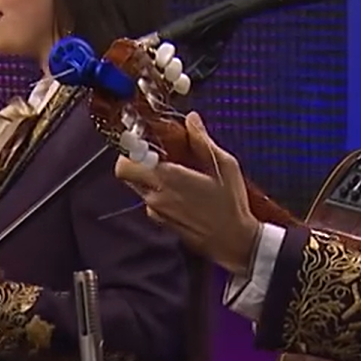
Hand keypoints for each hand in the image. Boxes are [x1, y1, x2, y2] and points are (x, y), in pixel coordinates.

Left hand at [113, 111, 259, 275]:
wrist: (234, 241)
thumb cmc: (231, 203)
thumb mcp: (224, 166)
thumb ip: (202, 141)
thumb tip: (192, 119)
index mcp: (168, 179)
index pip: (126, 164)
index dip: (129, 150)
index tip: (141, 142)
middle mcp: (156, 197)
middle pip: (127, 174)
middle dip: (137, 161)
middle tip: (156, 154)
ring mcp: (157, 212)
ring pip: (138, 187)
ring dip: (149, 177)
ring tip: (175, 172)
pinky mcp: (162, 222)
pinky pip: (151, 202)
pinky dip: (159, 193)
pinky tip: (181, 192)